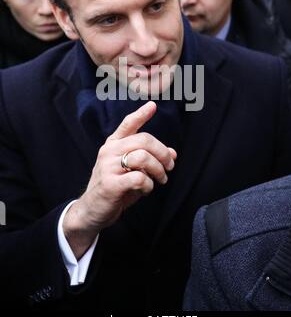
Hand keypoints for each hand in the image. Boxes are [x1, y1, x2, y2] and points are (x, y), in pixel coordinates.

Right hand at [63, 102, 176, 257]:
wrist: (92, 211)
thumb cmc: (115, 188)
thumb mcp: (133, 171)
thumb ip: (150, 160)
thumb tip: (173, 154)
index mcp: (113, 145)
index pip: (128, 124)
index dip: (141, 114)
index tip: (152, 105)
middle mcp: (109, 151)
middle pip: (144, 140)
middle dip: (163, 153)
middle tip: (170, 166)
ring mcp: (108, 167)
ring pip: (143, 157)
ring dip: (158, 170)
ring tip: (160, 179)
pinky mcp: (110, 184)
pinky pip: (139, 178)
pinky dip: (149, 185)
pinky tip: (145, 190)